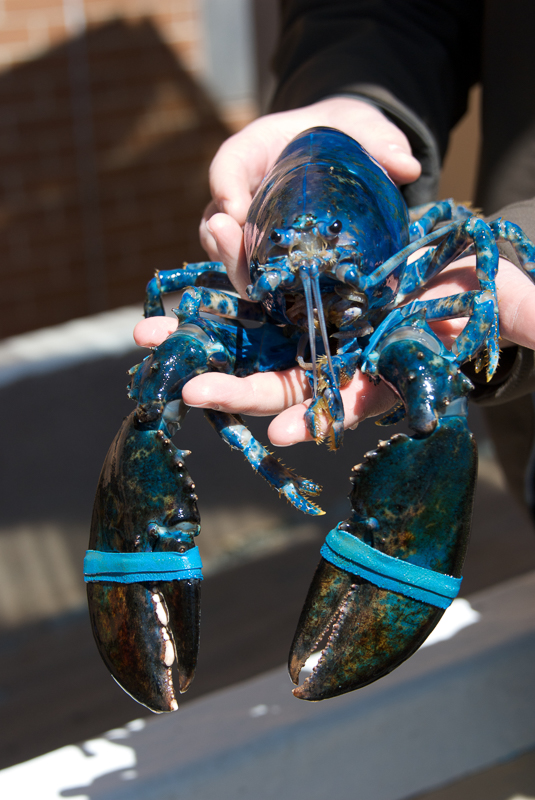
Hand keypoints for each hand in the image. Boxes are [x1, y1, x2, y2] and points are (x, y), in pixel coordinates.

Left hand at [134, 255, 534, 445]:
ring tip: (152, 341)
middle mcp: (341, 360)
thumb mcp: (492, 304)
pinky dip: (213, 303)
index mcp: (383, 372)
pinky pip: (250, 304)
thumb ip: (507, 325)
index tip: (282, 432)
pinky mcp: (295, 301)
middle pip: (285, 382)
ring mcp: (314, 332)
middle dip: (238, 388)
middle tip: (190, 390)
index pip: (347, 403)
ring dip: (205, 345)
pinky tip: (171, 304)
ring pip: (254, 345)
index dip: (317, 416)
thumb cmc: (479, 287)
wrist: (449, 261)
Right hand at [199, 96, 420, 297]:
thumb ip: (380, 140)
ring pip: (229, 254)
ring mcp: (250, 228)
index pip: (229, 165)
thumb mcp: (362, 127)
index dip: (225, 186)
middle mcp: (243, 193)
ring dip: (236, 270)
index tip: (235, 208)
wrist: (342, 153)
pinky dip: (263, 288)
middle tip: (230, 247)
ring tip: (252, 285)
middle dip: (223, 240)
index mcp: (255, 152)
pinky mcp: (266, 255)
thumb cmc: (345, 134)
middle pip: (217, 220)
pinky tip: (281, 304)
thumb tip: (408, 167)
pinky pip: (256, 274)